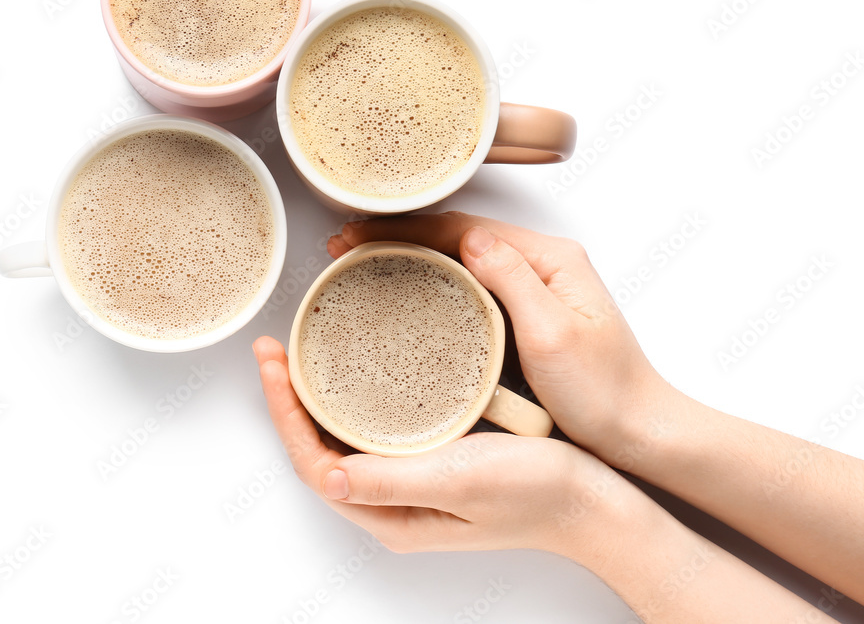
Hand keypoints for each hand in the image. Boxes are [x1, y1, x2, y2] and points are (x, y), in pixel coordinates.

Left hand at [252, 335, 626, 556]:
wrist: (591, 501)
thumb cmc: (535, 493)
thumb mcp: (461, 480)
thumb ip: (393, 480)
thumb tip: (327, 475)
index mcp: (392, 514)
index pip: (313, 463)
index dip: (284, 413)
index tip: (272, 363)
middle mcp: (393, 503)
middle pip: (318, 450)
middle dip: (288, 401)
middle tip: (274, 349)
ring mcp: (410, 483)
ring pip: (342, 438)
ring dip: (314, 399)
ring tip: (298, 354)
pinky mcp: (430, 462)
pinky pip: (374, 431)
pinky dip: (351, 400)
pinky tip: (351, 372)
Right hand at [327, 212, 678, 467]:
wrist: (639, 433)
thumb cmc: (606, 391)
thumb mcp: (556, 333)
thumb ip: (512, 278)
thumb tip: (468, 237)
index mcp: (550, 258)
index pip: (463, 227)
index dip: (405, 227)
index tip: (357, 233)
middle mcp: (540, 264)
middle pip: (456, 235)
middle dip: (398, 235)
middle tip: (345, 246)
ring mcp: (532, 288)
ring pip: (458, 258)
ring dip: (410, 256)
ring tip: (361, 263)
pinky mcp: (524, 315)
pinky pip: (468, 286)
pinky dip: (431, 282)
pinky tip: (404, 294)